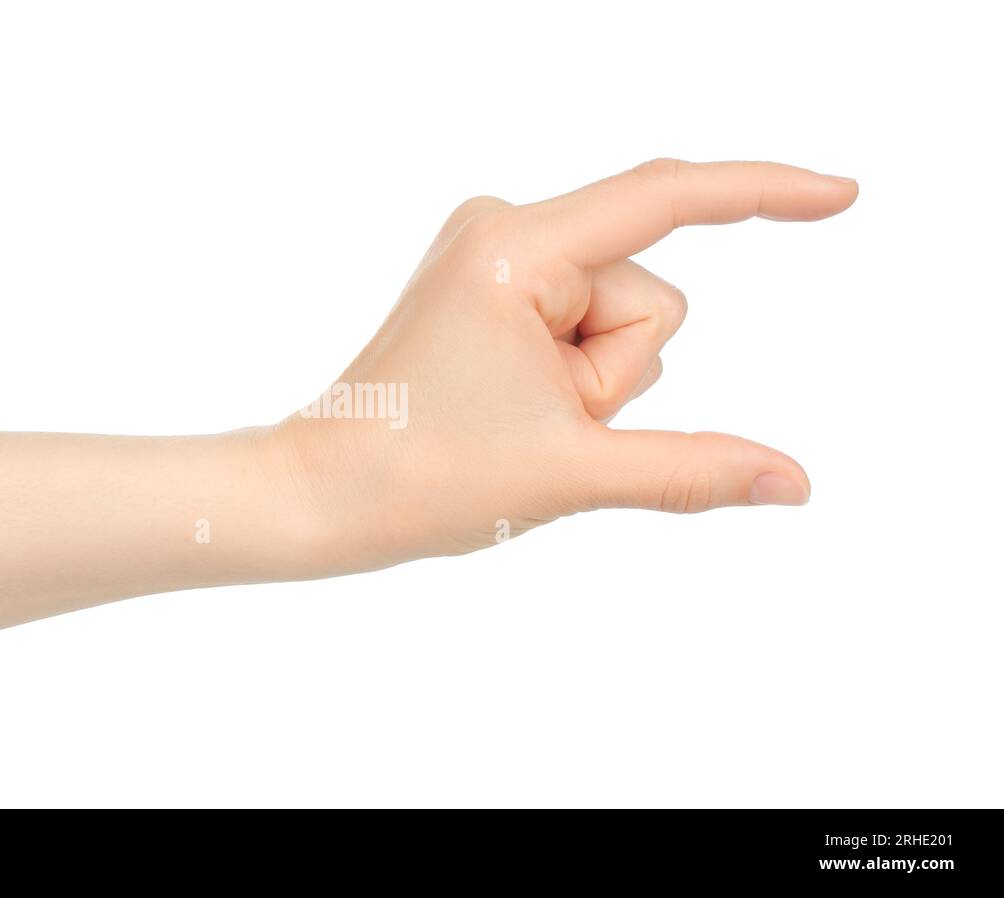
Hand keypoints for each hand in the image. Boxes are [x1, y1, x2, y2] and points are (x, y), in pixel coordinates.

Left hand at [277, 159, 857, 569]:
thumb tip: (794, 482)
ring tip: (512, 418)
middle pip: (648, 294)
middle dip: (614, 375)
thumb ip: (694, 470)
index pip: (666, 199)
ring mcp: (496, 256)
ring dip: (591, 385)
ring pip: (621, 319)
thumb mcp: (575, 470)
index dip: (762, 194)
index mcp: (516, 247)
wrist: (324, 493)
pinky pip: (584, 325)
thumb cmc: (422, 475)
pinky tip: (508, 407)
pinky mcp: (493, 285)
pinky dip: (572, 377)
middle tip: (533, 419)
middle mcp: (504, 228)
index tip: (840, 196)